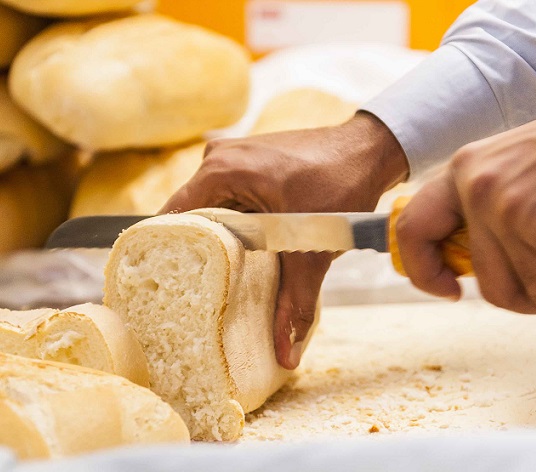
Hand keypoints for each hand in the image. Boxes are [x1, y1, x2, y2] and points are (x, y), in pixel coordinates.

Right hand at [162, 112, 407, 367]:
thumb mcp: (312, 251)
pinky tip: (245, 253)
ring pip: (213, 210)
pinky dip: (236, 224)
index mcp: (221, 171)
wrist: (371, 150)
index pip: (173, 219)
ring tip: (216, 279)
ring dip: (219, 240)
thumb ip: (295, 302)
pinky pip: (231, 199)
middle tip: (192, 294)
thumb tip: (285, 354)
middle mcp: (220, 159)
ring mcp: (236, 157)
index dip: (166, 255)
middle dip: (196, 254)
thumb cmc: (341, 186)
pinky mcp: (253, 163)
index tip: (163, 288)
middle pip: (192, 217)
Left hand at [396, 55, 535, 312]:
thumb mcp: (517, 166)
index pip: (414, 229)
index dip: (425, 272)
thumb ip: (488, 210)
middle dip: (534, 296)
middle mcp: (480, 190)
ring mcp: (515, 211)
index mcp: (465, 171)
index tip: (451, 291)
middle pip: (491, 285)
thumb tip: (476, 267)